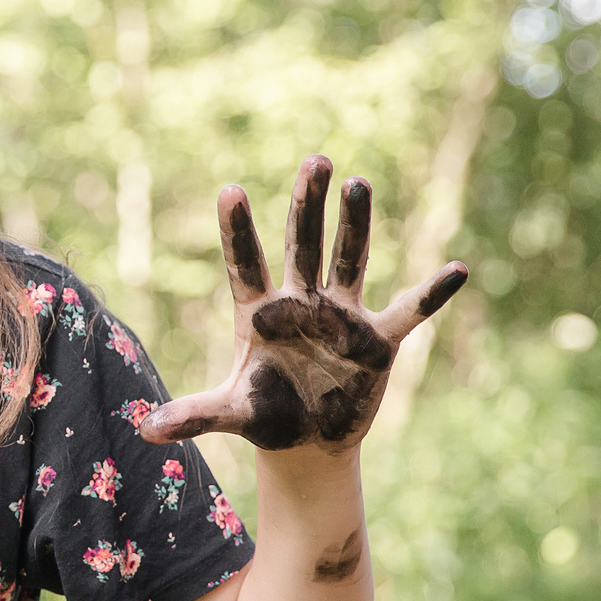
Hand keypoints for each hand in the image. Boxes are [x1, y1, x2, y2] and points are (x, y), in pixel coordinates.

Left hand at [136, 156, 466, 454]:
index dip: (238, 230)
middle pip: (302, 244)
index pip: (245, 263)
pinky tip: (457, 269)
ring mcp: (341, 315)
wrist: (307, 440)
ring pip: (349, 259)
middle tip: (315, 160)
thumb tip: (144, 429)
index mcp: (259, 312)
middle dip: (307, 204)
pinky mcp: (377, 339)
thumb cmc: (265, 415)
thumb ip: (194, 414)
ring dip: (356, 224)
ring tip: (359, 183)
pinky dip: (432, 294)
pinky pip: (408, 311)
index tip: (230, 189)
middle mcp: (300, 302)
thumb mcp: (231, 413)